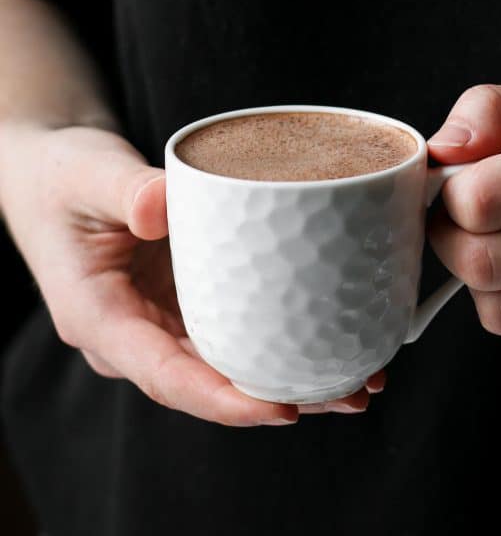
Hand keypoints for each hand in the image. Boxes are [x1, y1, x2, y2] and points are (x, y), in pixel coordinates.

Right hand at [0, 123, 385, 422]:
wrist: (56, 177)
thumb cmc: (65, 177)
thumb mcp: (86, 174)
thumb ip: (123, 189)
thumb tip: (165, 205)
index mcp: (100, 318)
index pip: (165, 375)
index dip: (223, 399)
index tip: (280, 409)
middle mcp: (135, 335)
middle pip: (210, 383)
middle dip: (278, 396)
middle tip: (350, 393)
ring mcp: (163, 323)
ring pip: (229, 364)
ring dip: (292, 376)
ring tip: (361, 380)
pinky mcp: (188, 303)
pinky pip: (236, 331)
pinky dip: (281, 338)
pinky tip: (333, 337)